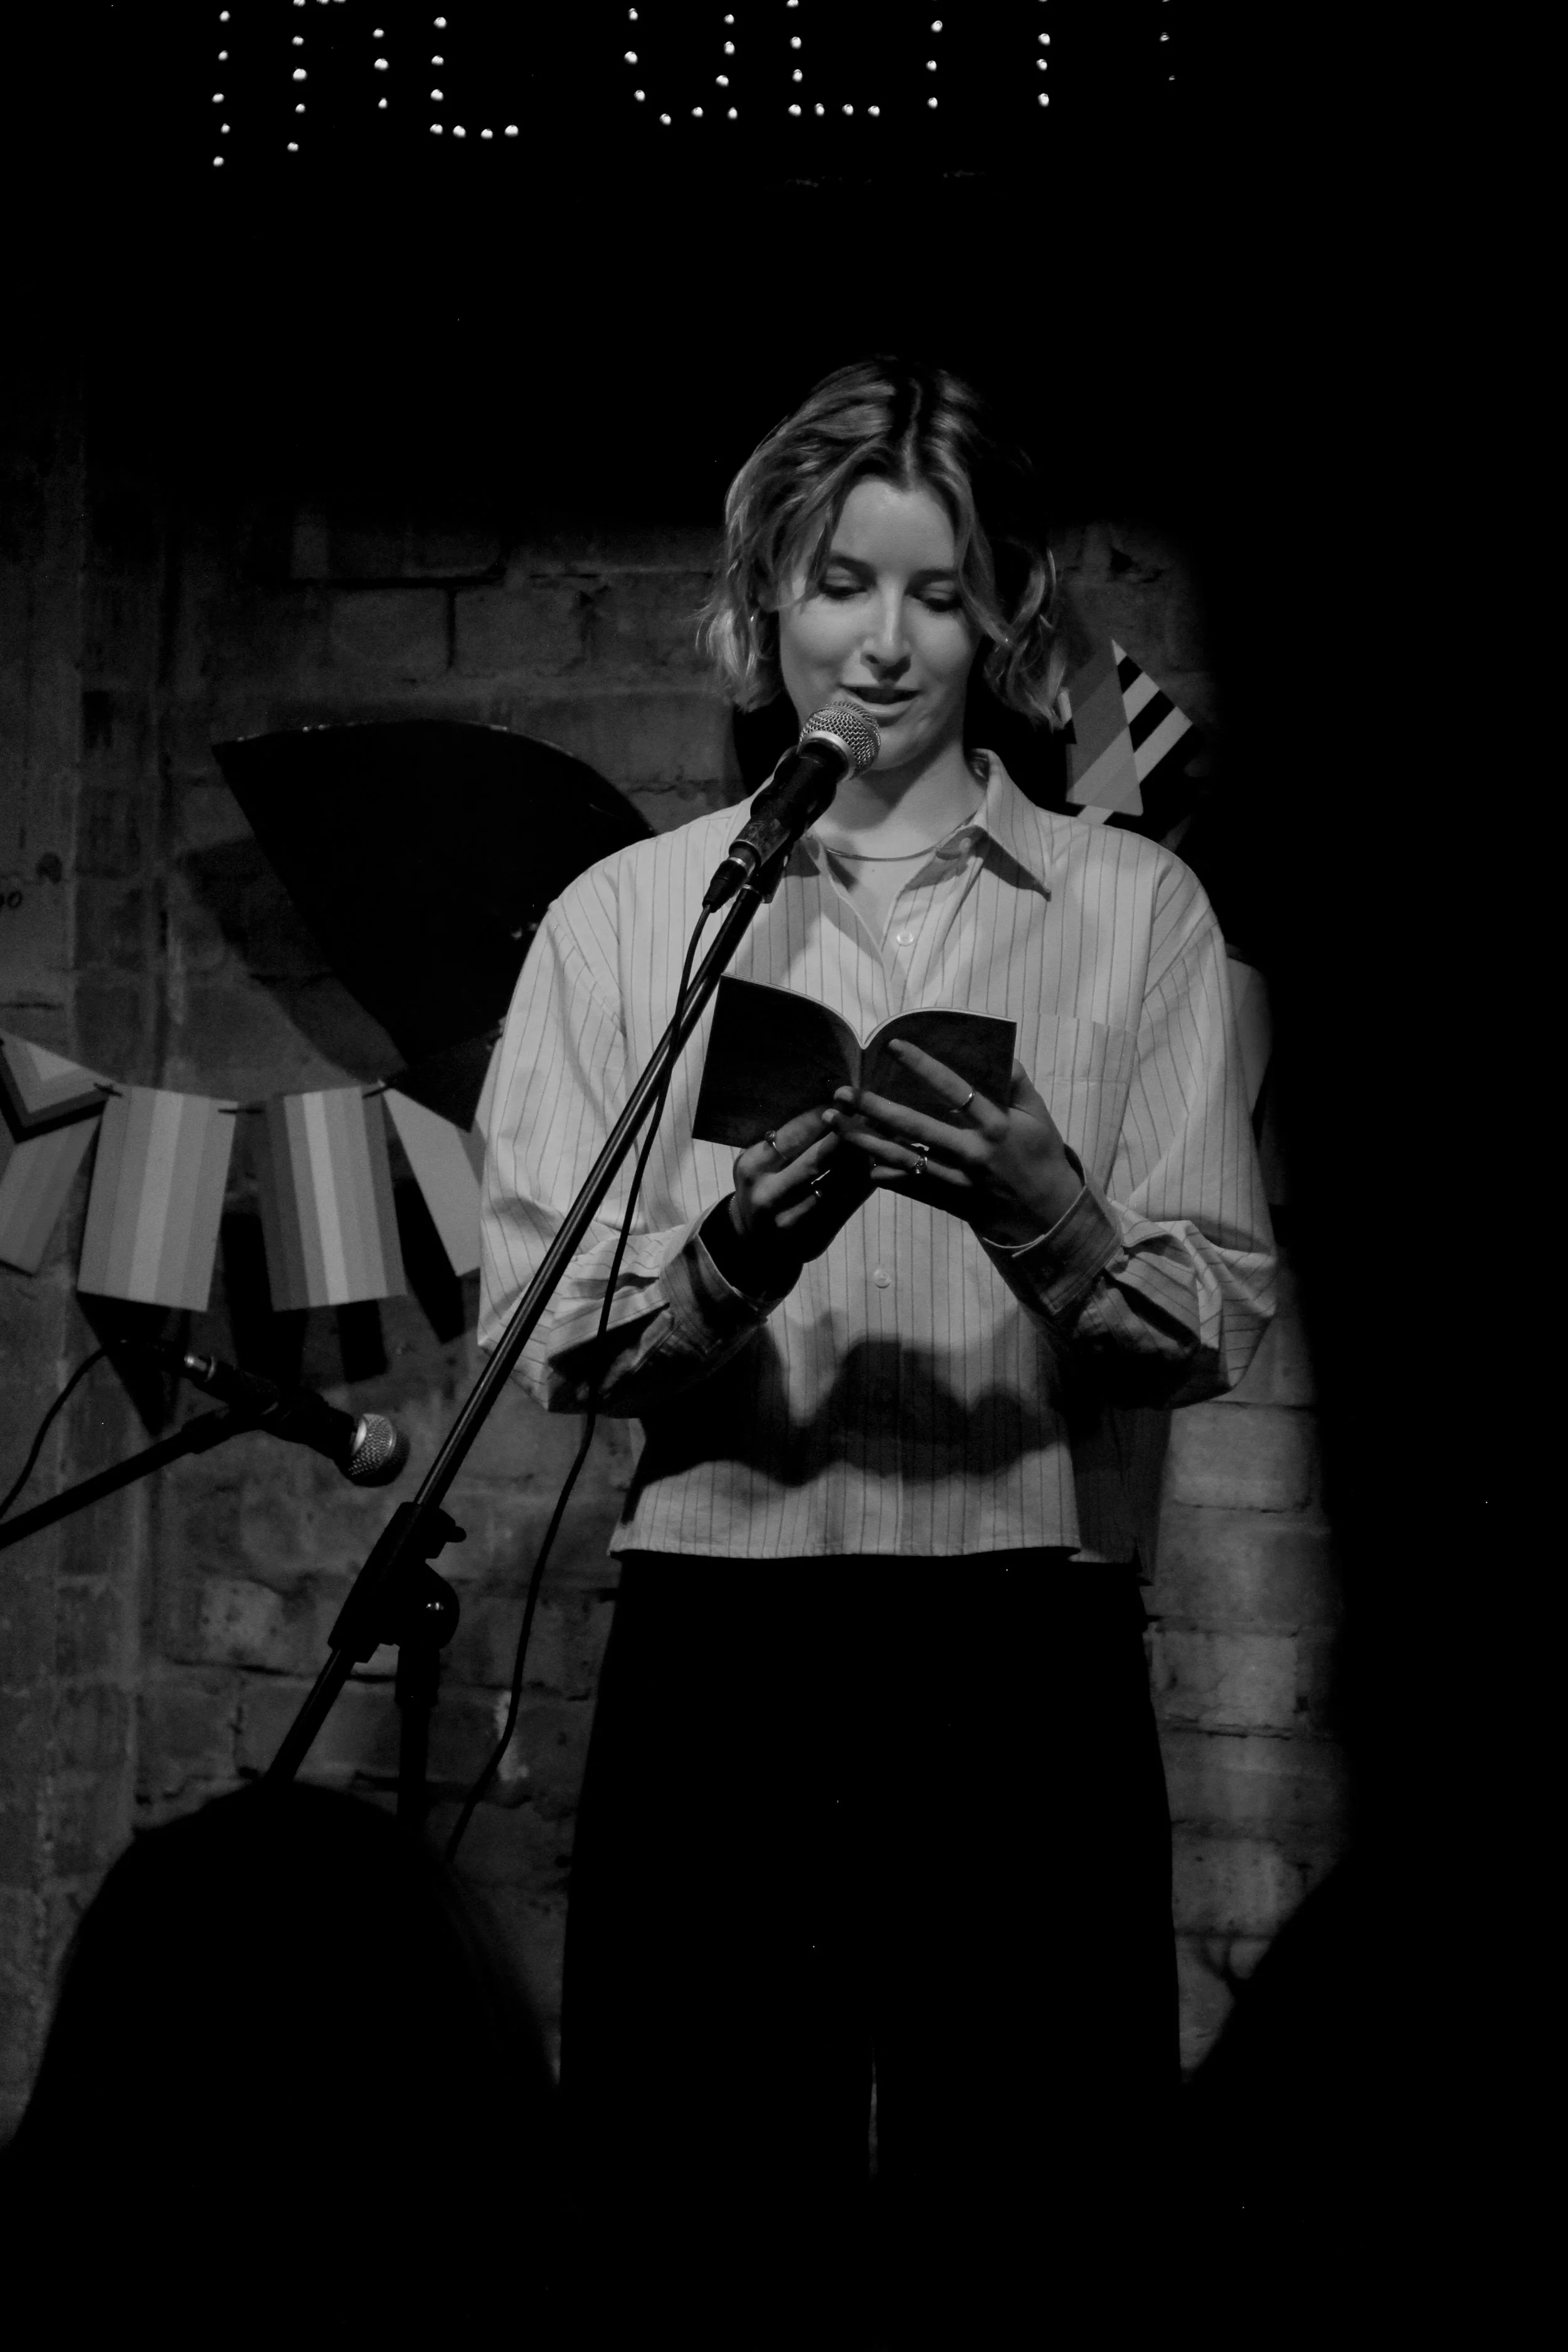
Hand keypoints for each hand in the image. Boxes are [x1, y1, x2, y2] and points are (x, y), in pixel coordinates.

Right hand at [726, 1106, 873, 1282]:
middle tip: (874, 1114)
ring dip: (862, 1160)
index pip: (794, 1135)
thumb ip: (789, 1138)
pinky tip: (879, 1167)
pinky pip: (847, 1206)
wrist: (753, 1240)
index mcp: (752, 1167)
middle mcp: (768, 1196)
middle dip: (849, 1135)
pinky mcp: (814, 1239)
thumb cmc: (763, 1186)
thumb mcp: (761, 1160)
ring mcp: (791, 1222)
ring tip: (883, 1137)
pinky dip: (865, 1184)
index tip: (848, 1099)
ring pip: (838, 1185)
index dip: (824, 1116)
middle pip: (818, 1160)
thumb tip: (833, 1103)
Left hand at [823, 1042, 1082, 1246]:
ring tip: (835, 1124)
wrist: (1046, 1215)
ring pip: (903, 1158)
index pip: (956, 1090)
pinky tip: (860, 1163)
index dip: (924, 1066)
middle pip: (915, 1127)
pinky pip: (910, 1187)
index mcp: (996, 1126)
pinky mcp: (949, 1200)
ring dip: (866, 1140)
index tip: (893, 1046)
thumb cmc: (1042, 1156)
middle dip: (875, 1108)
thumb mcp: (1039, 1115)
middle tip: (843, 1093)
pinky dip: (885, 1176)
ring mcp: (957, 1179)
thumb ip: (1017, 1082)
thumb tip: (1000, 1049)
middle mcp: (971, 1153)